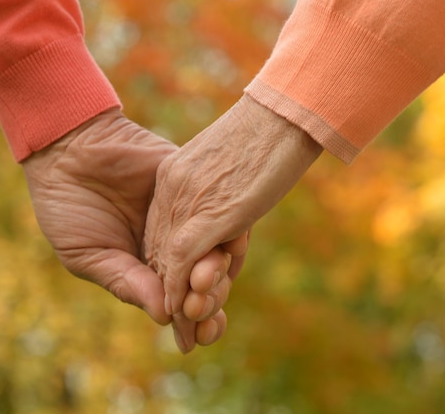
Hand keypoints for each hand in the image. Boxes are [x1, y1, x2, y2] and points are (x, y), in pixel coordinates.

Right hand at [22, 109, 241, 350]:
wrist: (70, 148)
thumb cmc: (68, 207)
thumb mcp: (87, 255)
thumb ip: (125, 282)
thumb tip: (163, 317)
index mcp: (146, 268)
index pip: (178, 302)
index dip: (193, 322)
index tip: (198, 338)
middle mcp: (172, 246)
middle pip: (204, 283)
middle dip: (210, 302)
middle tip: (202, 308)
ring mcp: (185, 218)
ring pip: (217, 251)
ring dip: (219, 273)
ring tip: (209, 281)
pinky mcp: (194, 187)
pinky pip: (222, 212)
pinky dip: (227, 232)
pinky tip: (223, 249)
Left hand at [145, 95, 322, 318]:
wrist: (280, 110)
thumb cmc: (271, 132)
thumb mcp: (235, 162)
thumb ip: (222, 187)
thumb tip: (234, 212)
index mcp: (177, 177)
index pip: (168, 232)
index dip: (176, 268)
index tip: (188, 294)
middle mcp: (173, 191)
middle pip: (163, 251)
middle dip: (173, 293)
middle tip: (181, 325)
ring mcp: (187, 200)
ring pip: (169, 260)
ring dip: (178, 301)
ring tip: (186, 334)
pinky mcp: (207, 211)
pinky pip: (179, 256)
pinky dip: (177, 288)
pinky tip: (180, 313)